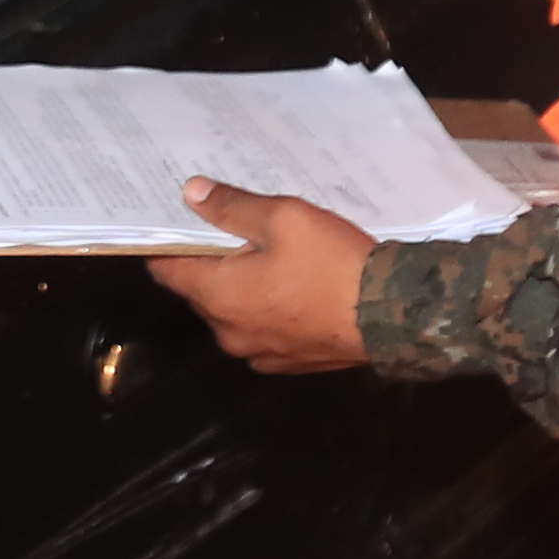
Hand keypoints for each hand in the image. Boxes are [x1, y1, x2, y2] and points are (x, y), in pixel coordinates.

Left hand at [149, 179, 375, 373]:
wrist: (391, 315)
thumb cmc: (331, 263)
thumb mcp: (283, 218)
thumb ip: (232, 207)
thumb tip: (191, 194)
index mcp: (218, 296)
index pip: (166, 270)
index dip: (167, 243)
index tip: (176, 220)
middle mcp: (228, 332)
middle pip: (200, 291)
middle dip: (210, 262)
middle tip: (232, 229)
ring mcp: (259, 353)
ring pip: (232, 313)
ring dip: (240, 288)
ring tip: (267, 256)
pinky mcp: (287, 363)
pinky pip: (262, 331)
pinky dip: (267, 311)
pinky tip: (292, 289)